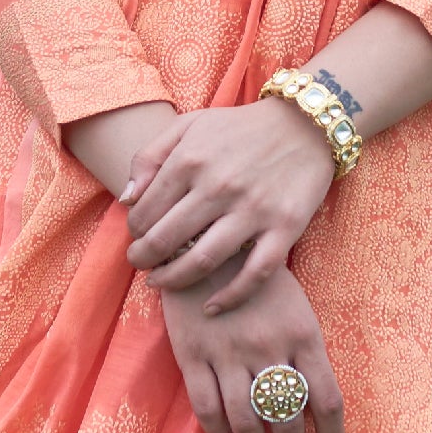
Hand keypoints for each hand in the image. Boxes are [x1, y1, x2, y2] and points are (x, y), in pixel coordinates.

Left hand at [123, 96, 334, 301]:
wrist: (305, 124)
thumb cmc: (239, 128)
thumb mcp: (190, 125)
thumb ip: (150, 156)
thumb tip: (126, 199)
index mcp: (191, 159)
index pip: (145, 211)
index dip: (134, 231)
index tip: (137, 237)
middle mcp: (219, 186)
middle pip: (166, 240)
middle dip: (144, 260)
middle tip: (141, 265)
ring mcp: (254, 210)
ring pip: (203, 261)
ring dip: (174, 280)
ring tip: (161, 283)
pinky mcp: (285, 227)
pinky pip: (255, 273)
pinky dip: (231, 297)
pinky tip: (211, 308)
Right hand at [161, 279, 345, 432]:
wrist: (203, 242)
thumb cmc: (257, 276)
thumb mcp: (296, 304)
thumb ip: (305, 349)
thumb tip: (316, 403)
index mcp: (303, 333)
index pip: (327, 399)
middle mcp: (269, 347)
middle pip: (288, 417)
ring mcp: (229, 353)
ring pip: (248, 421)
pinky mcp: (193, 355)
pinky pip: (208, 408)